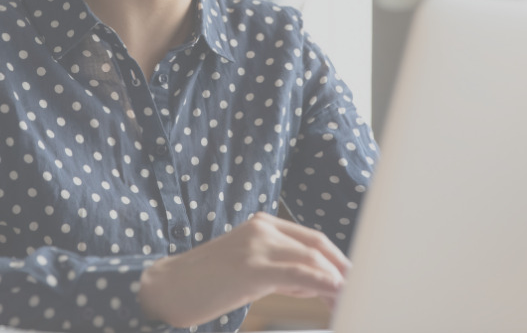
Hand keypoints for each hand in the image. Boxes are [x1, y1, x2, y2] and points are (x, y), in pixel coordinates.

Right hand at [137, 212, 349, 327]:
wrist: (165, 288)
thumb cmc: (205, 284)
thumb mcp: (248, 270)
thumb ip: (281, 271)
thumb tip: (317, 285)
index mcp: (262, 225)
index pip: (313, 239)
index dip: (338, 261)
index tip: (355, 283)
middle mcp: (262, 228)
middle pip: (318, 246)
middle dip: (344, 271)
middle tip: (361, 293)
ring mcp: (256, 245)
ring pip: (312, 258)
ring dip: (337, 281)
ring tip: (350, 301)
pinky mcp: (252, 267)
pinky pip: (298, 274)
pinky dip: (323, 284)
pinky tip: (336, 296)